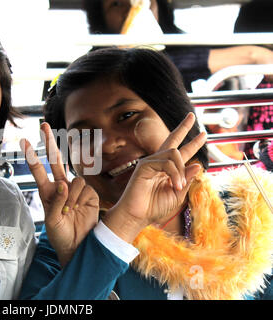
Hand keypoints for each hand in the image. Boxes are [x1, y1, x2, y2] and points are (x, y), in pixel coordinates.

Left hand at [20, 122, 98, 266]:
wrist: (78, 246)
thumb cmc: (60, 235)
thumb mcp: (51, 222)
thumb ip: (56, 202)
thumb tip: (63, 183)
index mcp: (47, 193)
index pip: (39, 170)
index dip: (33, 156)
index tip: (25, 141)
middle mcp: (61, 187)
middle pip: (55, 161)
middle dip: (50, 143)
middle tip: (44, 125)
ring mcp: (75, 190)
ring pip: (73, 180)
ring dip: (70, 196)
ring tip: (69, 212)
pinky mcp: (89, 194)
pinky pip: (84, 188)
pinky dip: (80, 198)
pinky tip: (80, 209)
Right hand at [102, 112, 206, 242]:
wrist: (137, 217)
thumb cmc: (154, 208)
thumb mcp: (177, 195)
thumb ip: (186, 180)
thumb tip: (197, 165)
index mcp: (167, 170)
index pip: (181, 152)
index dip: (192, 143)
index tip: (203, 134)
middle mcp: (158, 163)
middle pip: (172, 140)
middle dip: (183, 127)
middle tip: (192, 116)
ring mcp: (150, 162)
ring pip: (174, 153)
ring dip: (181, 170)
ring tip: (179, 186)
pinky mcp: (144, 166)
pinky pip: (166, 162)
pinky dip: (174, 174)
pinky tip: (175, 185)